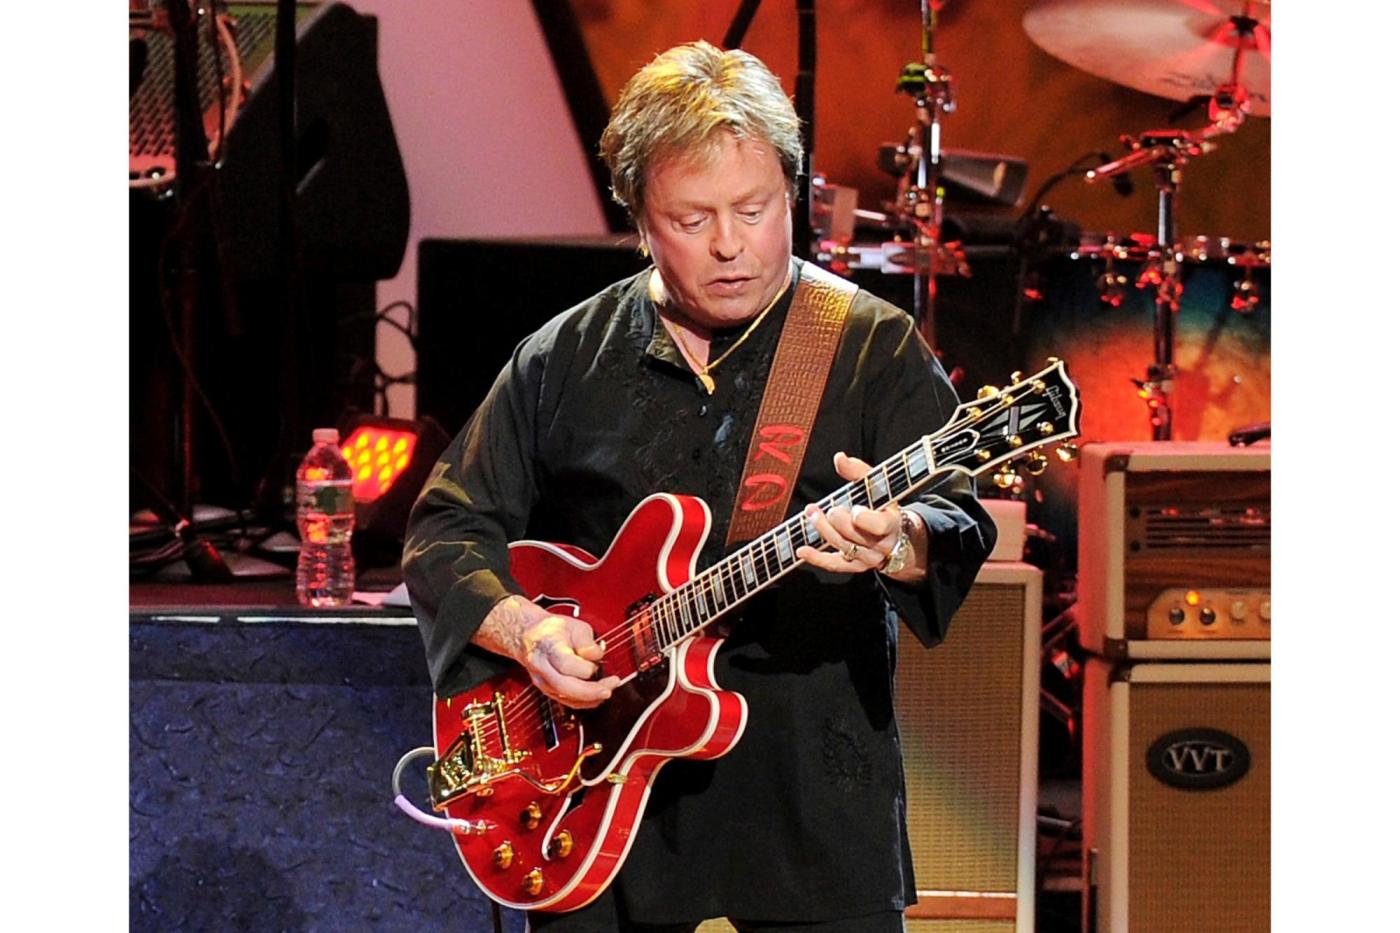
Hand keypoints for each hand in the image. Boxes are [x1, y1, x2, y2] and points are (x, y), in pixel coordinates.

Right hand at [475, 596, 621, 707]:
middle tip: (610, 687)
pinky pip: (567, 701)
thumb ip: (586, 641)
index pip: (565, 664)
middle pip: (564, 686)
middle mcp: (542, 667)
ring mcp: (543, 682)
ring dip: (590, 698)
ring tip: (607, 690)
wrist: (528, 636)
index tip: (598, 662)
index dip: (585, 667)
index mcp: (548, 647)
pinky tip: (597, 695)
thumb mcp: (573, 625)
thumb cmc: (551, 630)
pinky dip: (584, 702)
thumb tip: (596, 656)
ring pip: (565, 698)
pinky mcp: (548, 690)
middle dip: (591, 691)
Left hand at [796, 451, 903, 574]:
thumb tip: (839, 458)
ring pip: (842, 547)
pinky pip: (834, 565)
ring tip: (811, 512)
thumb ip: (858, 472)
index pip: (879, 526)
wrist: (896, 535)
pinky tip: (802, 550)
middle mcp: (881, 544)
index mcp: (890, 523)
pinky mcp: (855, 566)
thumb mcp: (878, 487)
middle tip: (826, 508)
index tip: (854, 509)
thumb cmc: (884, 506)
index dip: (864, 519)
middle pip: (854, 535)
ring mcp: (868, 557)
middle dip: (836, 520)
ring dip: (822, 529)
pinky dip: (816, 558)